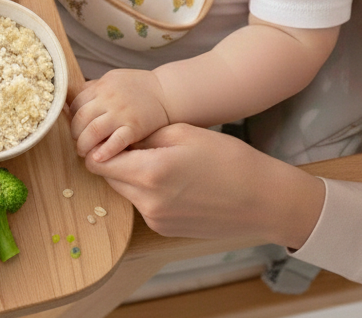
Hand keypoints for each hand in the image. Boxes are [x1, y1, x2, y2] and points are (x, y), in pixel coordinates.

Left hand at [69, 69, 170, 161]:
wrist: (167, 92)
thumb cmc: (140, 88)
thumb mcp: (114, 79)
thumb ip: (95, 88)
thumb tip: (73, 101)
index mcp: (102, 86)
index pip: (76, 104)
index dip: (72, 119)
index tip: (76, 129)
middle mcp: (109, 98)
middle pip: (80, 118)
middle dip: (75, 134)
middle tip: (79, 144)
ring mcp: (121, 112)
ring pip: (93, 131)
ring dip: (85, 145)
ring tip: (86, 153)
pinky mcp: (134, 127)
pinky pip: (115, 141)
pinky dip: (105, 151)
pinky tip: (99, 158)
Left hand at [86, 124, 325, 247]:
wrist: (263, 199)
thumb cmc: (228, 159)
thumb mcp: (183, 133)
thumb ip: (143, 135)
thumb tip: (117, 135)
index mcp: (149, 174)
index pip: (98, 162)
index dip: (99, 144)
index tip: (108, 131)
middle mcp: (147, 203)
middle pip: (110, 178)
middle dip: (115, 159)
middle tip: (136, 140)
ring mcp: (156, 220)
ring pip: (127, 191)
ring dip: (132, 174)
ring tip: (160, 157)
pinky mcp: (165, 230)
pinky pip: (144, 205)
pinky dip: (148, 190)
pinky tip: (174, 179)